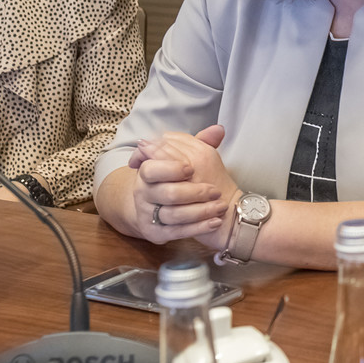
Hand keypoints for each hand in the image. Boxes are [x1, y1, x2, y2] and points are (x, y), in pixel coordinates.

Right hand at [128, 125, 235, 243]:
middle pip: (168, 193)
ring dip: (201, 211)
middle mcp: (143, 193)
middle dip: (195, 192)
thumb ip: (199, 142)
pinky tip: (215, 222)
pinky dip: (199, 228)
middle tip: (215, 191)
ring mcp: (148, 214)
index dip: (172, 169)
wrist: (164, 206)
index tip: (190, 169)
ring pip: (175, 215)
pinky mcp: (155, 233)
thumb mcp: (185, 158)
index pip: (152, 169)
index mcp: (146, 172)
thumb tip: (218, 129)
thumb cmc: (177, 179)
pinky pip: (177, 232)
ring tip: (220, 206)